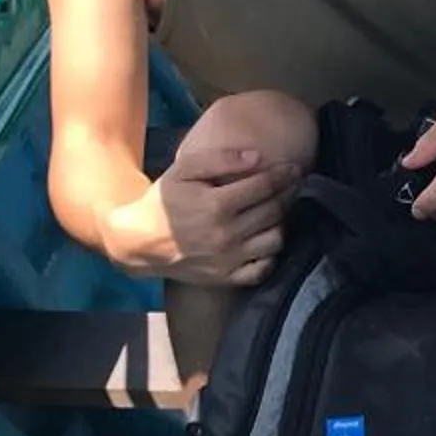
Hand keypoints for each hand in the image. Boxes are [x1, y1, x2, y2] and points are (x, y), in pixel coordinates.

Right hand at [136, 111, 300, 287]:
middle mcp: (226, 234)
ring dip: (281, 222)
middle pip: (273, 211)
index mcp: (217, 205)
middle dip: (288, 194)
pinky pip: (263, 269)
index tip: (295, 168)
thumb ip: (220, 159)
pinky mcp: (226, 278)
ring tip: (277, 210)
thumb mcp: (184, 170)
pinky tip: (265, 239)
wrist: (140, 242)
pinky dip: (270, 255)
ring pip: (274, 240)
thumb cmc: (164, 201)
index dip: (284, 175)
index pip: (264, 186)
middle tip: (293, 184)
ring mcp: (228, 260)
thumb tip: (258, 156)